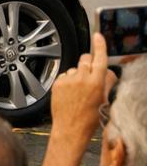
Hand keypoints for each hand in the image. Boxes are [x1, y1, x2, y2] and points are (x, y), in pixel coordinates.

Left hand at [50, 32, 113, 146]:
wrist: (70, 129)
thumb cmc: (90, 119)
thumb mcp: (105, 101)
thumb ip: (107, 83)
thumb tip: (108, 72)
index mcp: (96, 83)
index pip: (99, 59)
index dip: (100, 46)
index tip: (98, 36)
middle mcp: (81, 79)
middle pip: (86, 59)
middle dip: (89, 62)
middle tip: (90, 74)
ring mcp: (68, 80)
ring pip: (75, 68)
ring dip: (78, 74)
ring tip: (79, 91)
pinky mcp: (57, 83)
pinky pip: (65, 75)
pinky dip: (68, 81)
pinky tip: (70, 94)